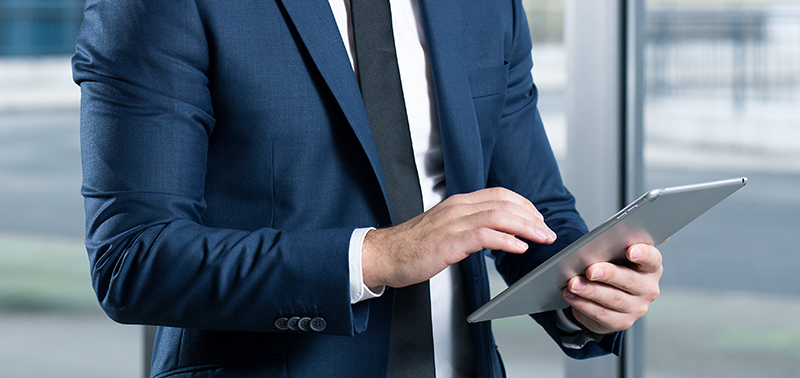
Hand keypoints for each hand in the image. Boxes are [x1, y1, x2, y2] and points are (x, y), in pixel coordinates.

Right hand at [362, 187, 555, 288]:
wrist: (383, 255)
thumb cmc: (411, 246)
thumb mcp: (444, 229)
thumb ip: (467, 226)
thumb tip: (495, 233)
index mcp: (457, 204)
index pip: (499, 194)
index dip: (524, 205)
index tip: (538, 218)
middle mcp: (457, 208)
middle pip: (504, 203)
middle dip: (531, 216)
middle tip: (547, 231)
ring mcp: (452, 223)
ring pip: (498, 216)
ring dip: (525, 227)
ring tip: (541, 238)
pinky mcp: (448, 242)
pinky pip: (484, 236)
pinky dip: (506, 240)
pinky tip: (518, 247)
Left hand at [562, 244, 662, 334]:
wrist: (605, 299)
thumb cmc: (611, 269)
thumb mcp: (614, 257)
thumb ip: (611, 250)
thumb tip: (595, 246)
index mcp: (650, 267)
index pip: (652, 259)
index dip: (643, 254)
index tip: (630, 250)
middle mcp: (648, 288)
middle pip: (630, 280)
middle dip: (608, 274)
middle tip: (590, 270)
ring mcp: (637, 308)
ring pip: (613, 299)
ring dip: (590, 291)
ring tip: (573, 283)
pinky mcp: (622, 322)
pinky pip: (601, 313)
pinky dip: (583, 304)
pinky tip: (571, 295)